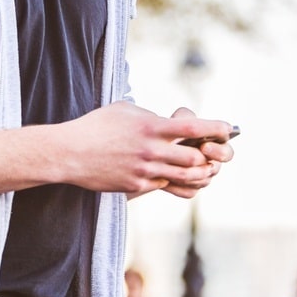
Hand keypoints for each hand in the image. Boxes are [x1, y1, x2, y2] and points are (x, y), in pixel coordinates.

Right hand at [57, 101, 234, 195]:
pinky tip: (167, 174)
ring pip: (186, 177)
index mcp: (150, 127)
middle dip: (207, 156)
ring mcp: (145, 170)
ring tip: (198, 168)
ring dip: (197, 173)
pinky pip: (164, 186)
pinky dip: (171, 180)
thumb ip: (150, 117)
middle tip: (208, 152)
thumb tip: (167, 123)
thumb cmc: (95, 126)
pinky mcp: (137, 185)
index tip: (227, 129)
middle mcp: (152, 150)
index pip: (194, 129)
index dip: (217, 128)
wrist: (69, 152)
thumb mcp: (124, 111)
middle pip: (196, 158)